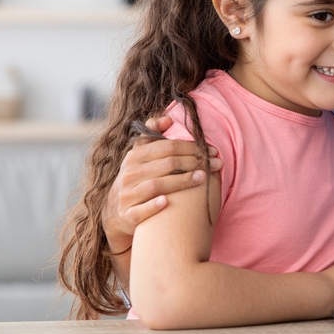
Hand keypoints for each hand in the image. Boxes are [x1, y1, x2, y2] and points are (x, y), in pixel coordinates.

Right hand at [102, 116, 221, 253]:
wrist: (118, 209)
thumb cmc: (138, 177)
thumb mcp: (141, 155)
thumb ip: (152, 135)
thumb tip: (168, 119)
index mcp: (135, 156)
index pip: (167, 147)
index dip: (192, 147)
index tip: (212, 151)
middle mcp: (130, 173)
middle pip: (166, 164)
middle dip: (194, 162)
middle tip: (215, 164)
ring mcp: (127, 194)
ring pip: (156, 185)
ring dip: (181, 181)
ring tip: (202, 178)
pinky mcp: (128, 214)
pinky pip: (140, 210)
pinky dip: (153, 205)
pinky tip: (167, 202)